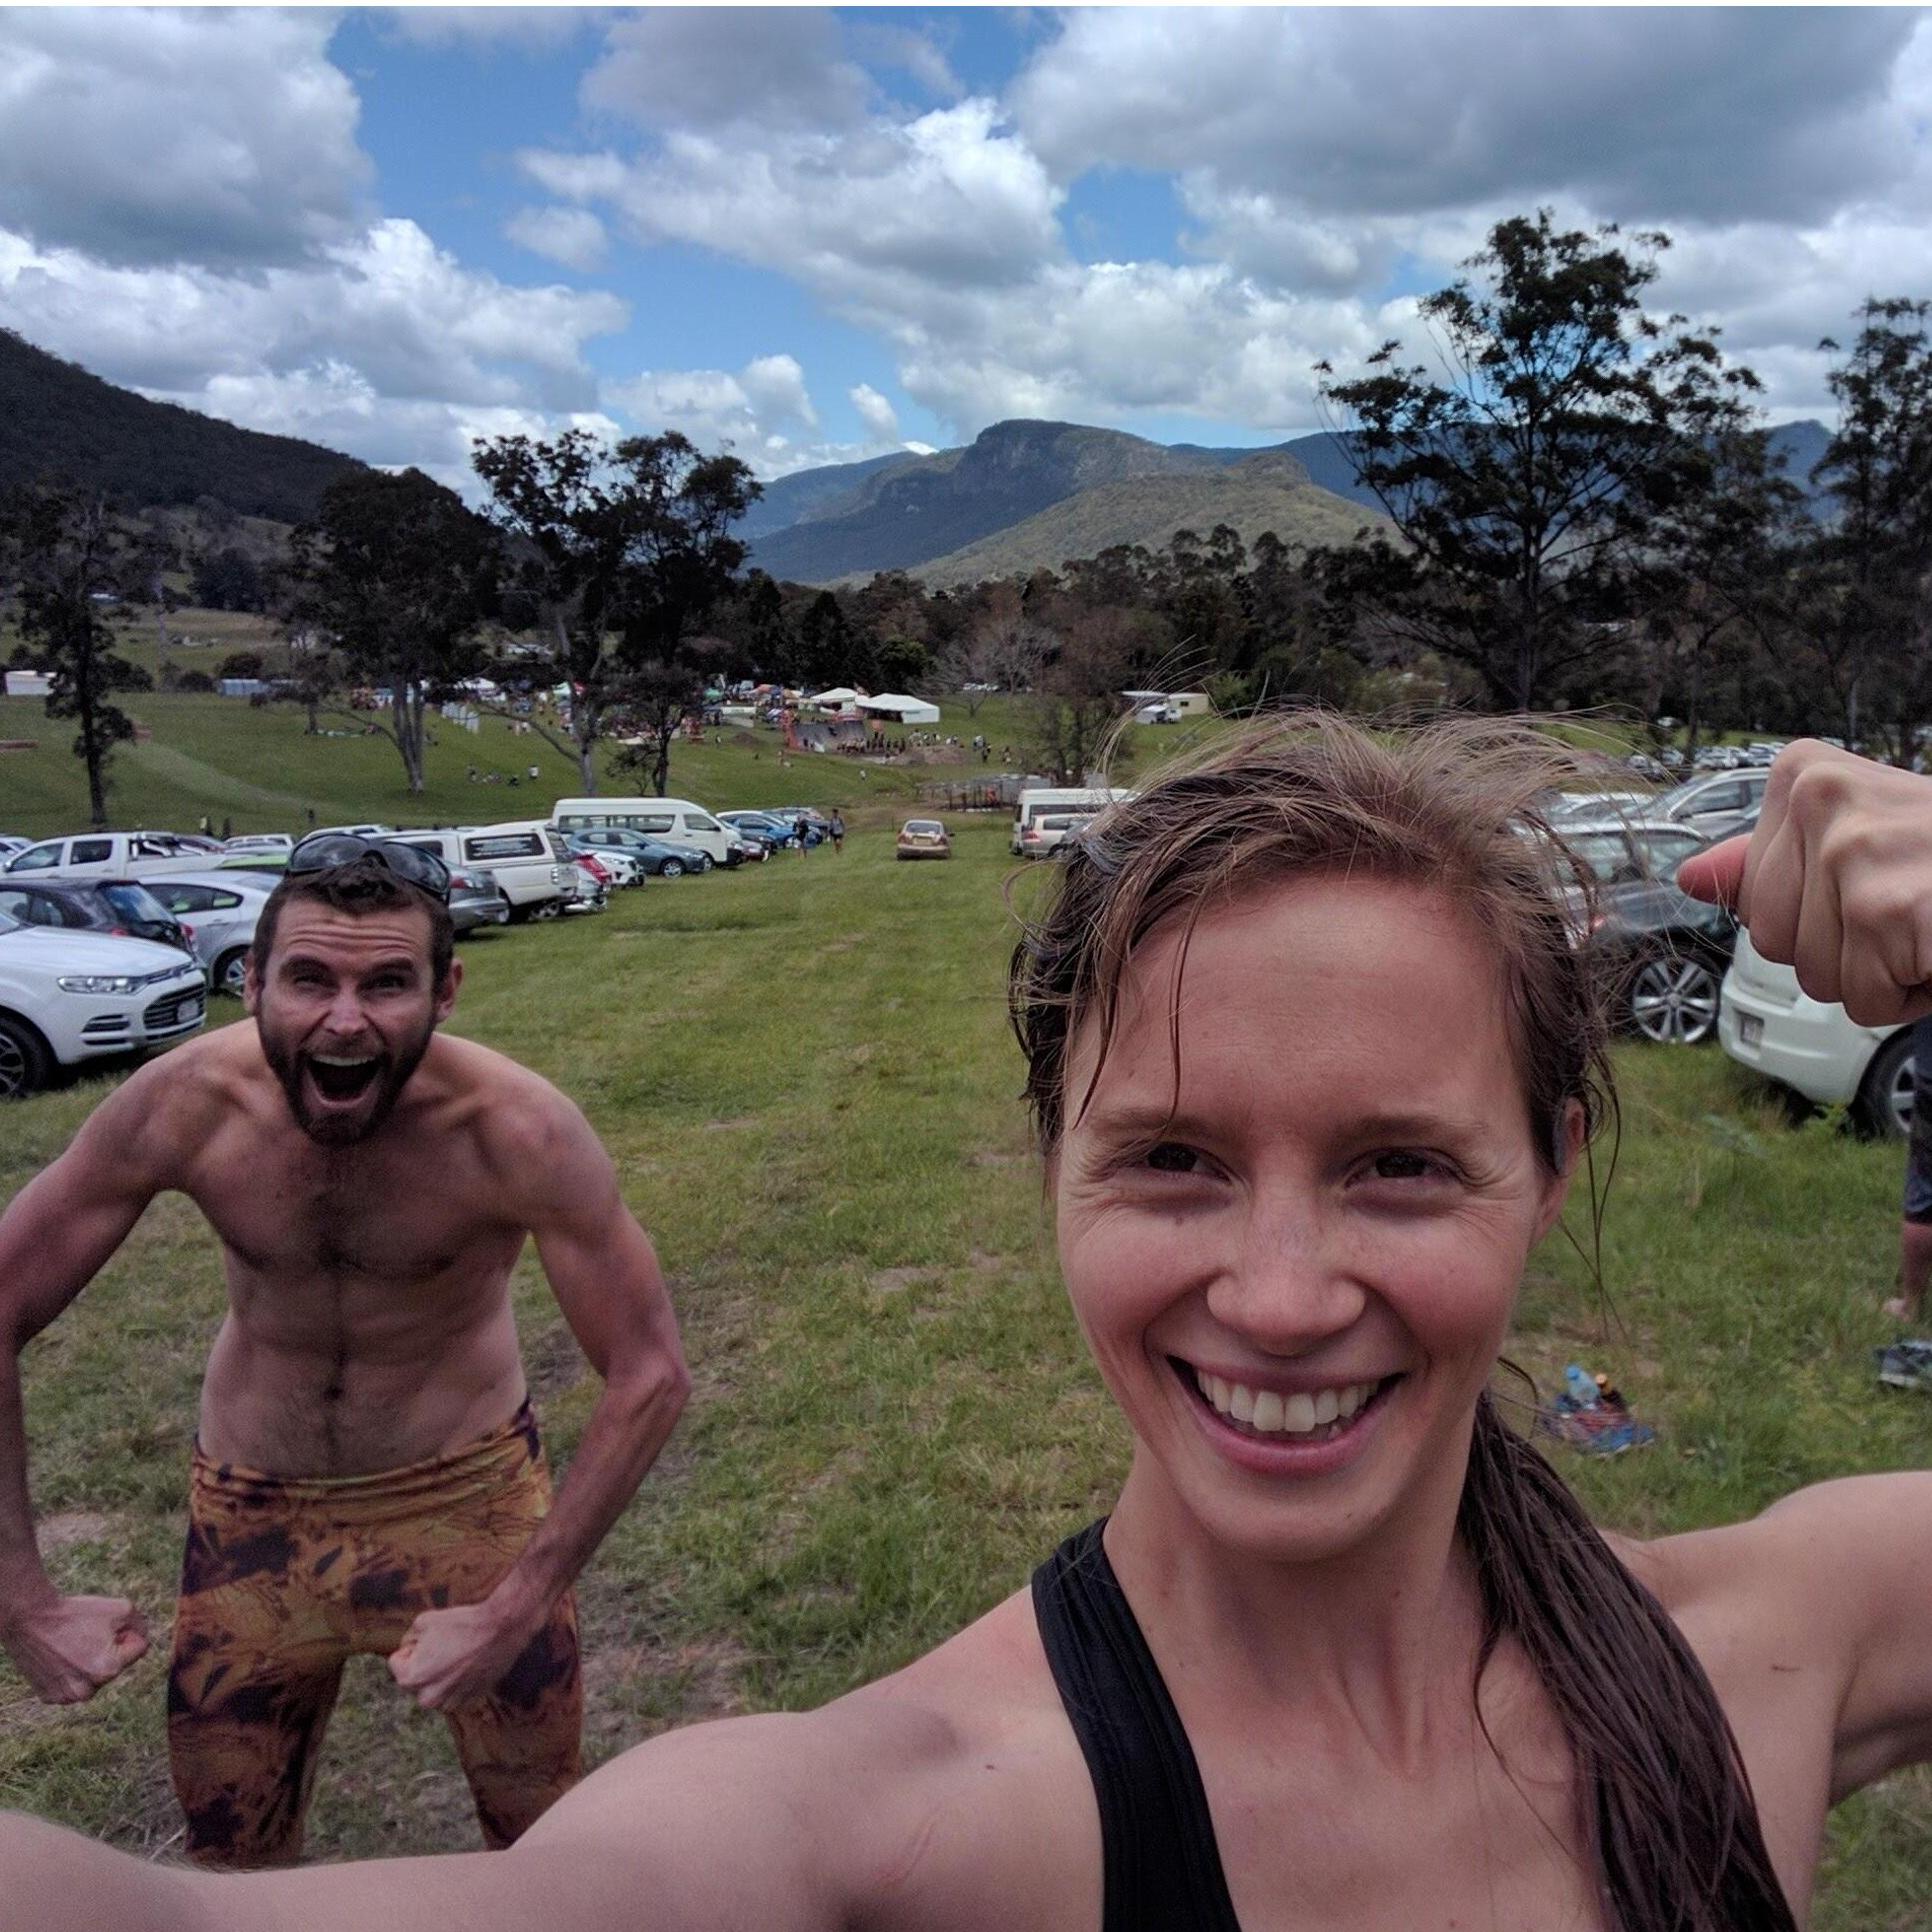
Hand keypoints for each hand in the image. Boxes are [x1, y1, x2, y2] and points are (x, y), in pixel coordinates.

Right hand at [1, 1592, 148, 1703]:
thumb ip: (141, 1624)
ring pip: (95, 1677)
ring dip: (91, 1663)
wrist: (31, 1619)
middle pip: (116, 1665)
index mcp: (109, 1669)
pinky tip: (60, 1658)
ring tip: (73, 1646)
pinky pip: (74, 1684)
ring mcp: (67, 1697)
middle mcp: (88, 1691)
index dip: (127, 1632)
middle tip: (87, 1636)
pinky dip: (71, 1673)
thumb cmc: (77, 1613)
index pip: (139, 1648)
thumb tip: (141, 1640)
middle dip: (110, 1649)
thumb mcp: (122, 1608)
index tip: (107, 1626)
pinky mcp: (50, 1697)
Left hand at [387, 1598, 536, 1711]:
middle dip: (423, 1664)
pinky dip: (458, 1682)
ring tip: (458, 1655)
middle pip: (415, 1678)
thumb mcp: (423, 1621)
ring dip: (440, 1676)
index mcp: (411, 1679)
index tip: (431, 1638)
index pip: (396, 1662)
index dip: (412, 1646)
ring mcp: (451, 1702)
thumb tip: (410, 1647)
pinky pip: (455, 1694)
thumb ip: (408, 1639)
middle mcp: (428, 1698)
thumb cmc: (462, 1624)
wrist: (500, 1629)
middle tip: (445, 1646)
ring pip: (435, 1688)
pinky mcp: (470, 1701)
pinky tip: (469, 1664)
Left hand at [1677, 740, 1931, 1025]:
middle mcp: (1820, 798)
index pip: (1752, 901)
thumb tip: (1687, 877)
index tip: (1884, 878)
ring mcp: (1852, 850)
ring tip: (1930, 923)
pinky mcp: (1887, 907)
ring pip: (1818, 977)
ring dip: (1884, 974)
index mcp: (1804, 775)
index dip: (1822, 917)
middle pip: (1773, 943)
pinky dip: (1914, 996)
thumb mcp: (1858, 839)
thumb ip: (1771, 861)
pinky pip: (1864, 1000)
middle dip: (1846, 951)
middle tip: (1913, 907)